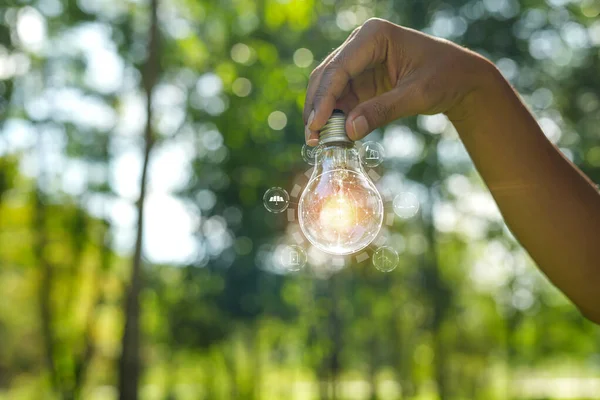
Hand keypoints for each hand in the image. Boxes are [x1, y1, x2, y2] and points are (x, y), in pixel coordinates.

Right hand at [303, 18, 491, 144]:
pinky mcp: (362, 81)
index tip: (316, 125)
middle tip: (312, 138)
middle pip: (327, 77)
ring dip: (322, 115)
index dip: (324, 98)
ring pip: (329, 90)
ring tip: (319, 142)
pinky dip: (335, 118)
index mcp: (373, 35)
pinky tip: (333, 136)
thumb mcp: (417, 94)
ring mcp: (359, 63)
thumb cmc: (445, 77)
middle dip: (317, 107)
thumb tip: (350, 131)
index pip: (339, 67)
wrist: (461, 79)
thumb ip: (383, 111)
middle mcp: (360, 44)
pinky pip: (341, 100)